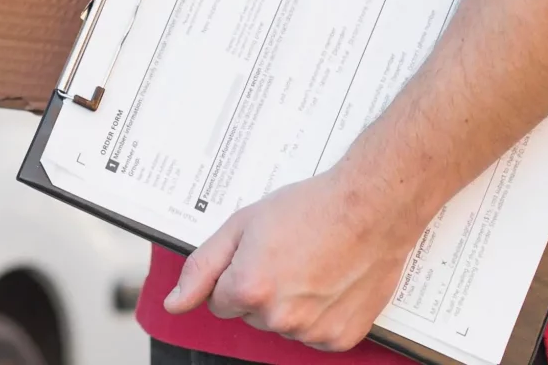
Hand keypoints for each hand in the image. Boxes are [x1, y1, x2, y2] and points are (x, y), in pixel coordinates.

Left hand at [165, 167, 430, 351]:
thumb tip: (175, 303)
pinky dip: (320, 315)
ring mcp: (312, 331)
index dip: (236, 273)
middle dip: (262, 288)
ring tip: (314, 264)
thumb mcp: (242, 224)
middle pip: (251, 315)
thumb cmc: (313, 209)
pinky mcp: (339, 339)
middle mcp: (279, 317)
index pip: (219, 301)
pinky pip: (315, 334)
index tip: (259, 253)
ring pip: (283, 325)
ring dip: (292, 303)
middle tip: (289, 254)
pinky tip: (330, 283)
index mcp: (249, 289)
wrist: (373, 208)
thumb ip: (202, 267)